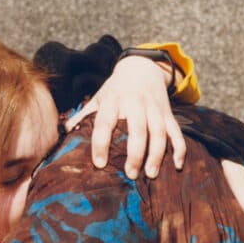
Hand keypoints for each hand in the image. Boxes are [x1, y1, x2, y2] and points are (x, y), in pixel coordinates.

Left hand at [66, 56, 185, 179]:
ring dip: (157, 154)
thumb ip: (83, 115)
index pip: (105, 123)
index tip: (100, 164)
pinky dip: (179, 148)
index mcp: (114, 100)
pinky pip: (177, 132)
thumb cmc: (116, 89)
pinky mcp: (169, 113)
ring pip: (159, 132)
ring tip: (150, 175)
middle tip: (130, 174)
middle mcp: (136, 103)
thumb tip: (64, 132)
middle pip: (137, 129)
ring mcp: (155, 108)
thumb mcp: (99, 97)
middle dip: (135, 153)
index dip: (101, 144)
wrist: (142, 67)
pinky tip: (177, 166)